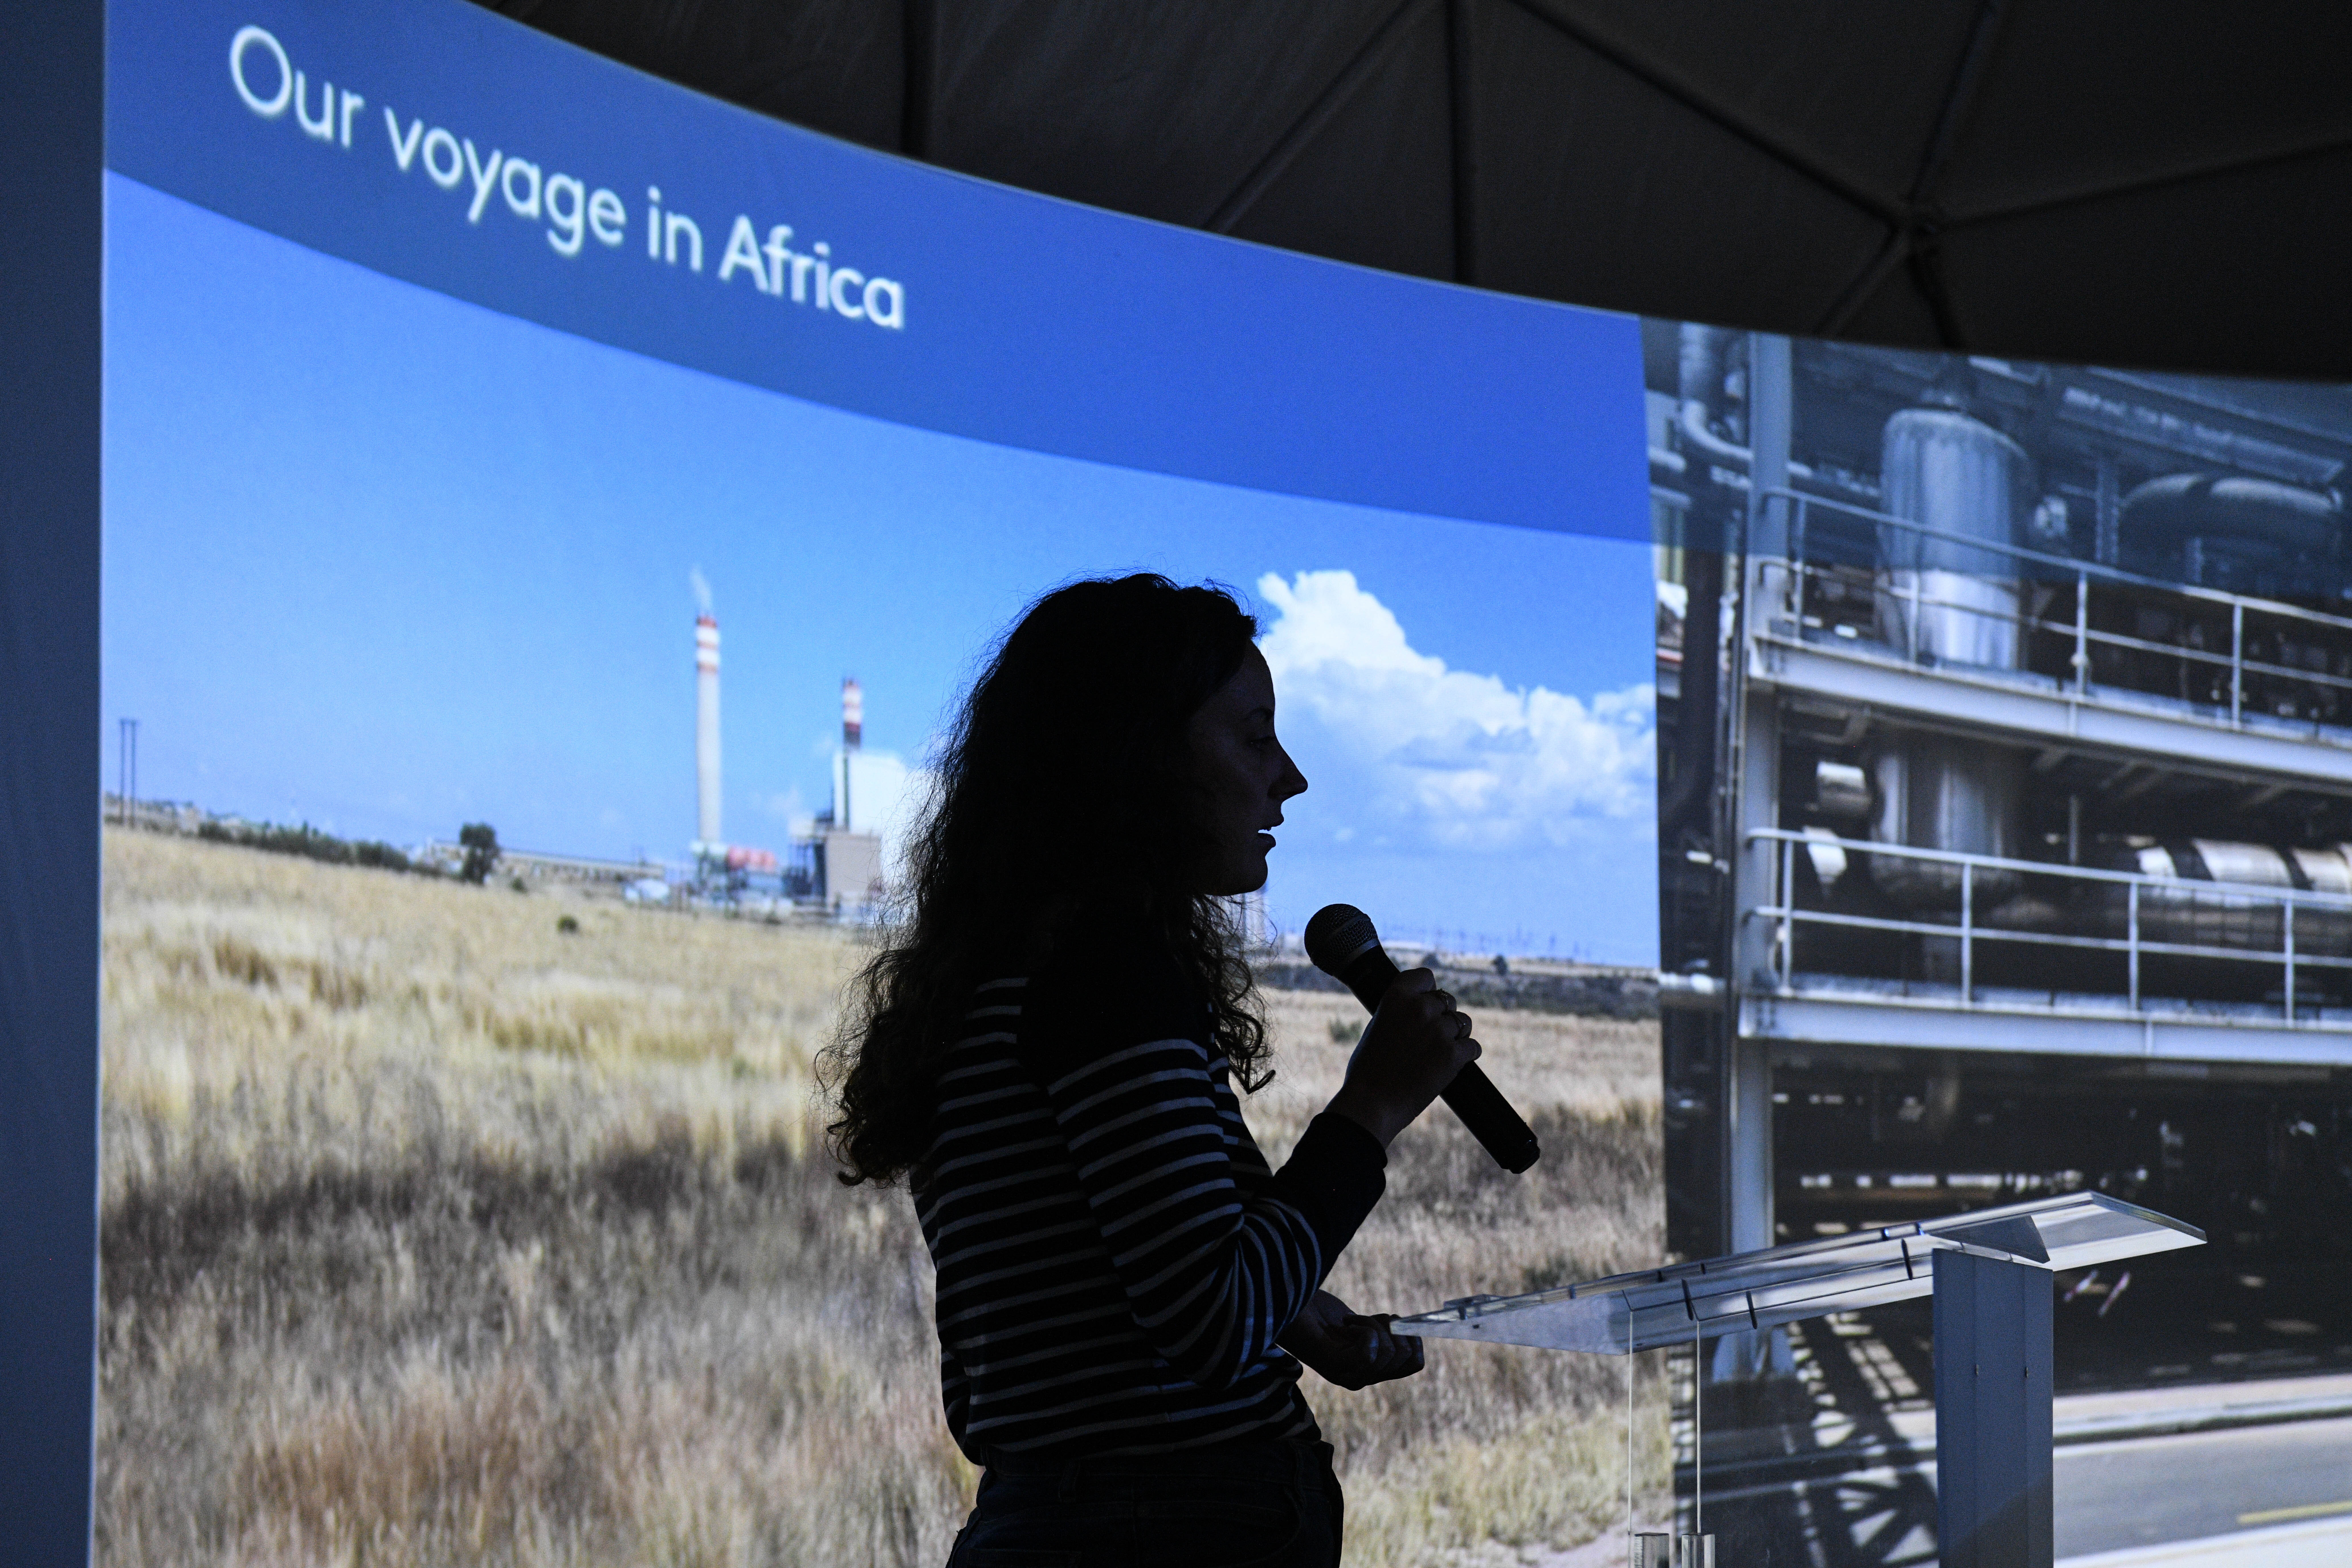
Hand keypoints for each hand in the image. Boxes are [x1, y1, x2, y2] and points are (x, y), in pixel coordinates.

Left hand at [1278, 1290, 1424, 1390]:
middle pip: (1406, 1358)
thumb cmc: (1318, 1311)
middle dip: (1395, 1329)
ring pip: (1391, 1353)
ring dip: (1376, 1325)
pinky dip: (1365, 1327)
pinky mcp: (1335, 1365)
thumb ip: (1382, 1332)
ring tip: (1351, 1321)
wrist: (1285, 1304)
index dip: (1412, 1336)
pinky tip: (1345, 1324)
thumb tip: (1412, 1328)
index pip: (1414, 1363)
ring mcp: (1348, 1374)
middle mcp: (1360, 1378)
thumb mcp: (1360, 1322)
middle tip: (1366, 1319)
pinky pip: (1372, 1350)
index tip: (1388, 1320)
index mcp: (1369, 1369)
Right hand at [1325, 968, 1480, 1147]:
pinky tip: (1452, 1063)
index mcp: (1396, 997)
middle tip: (1430, 1036)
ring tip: (1439, 1051)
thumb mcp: (1378, 1025)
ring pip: (1463, 1022)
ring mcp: (1439, 1031)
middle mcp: (1420, 1008)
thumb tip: (1420, 1006)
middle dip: (1442, 1016)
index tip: (1425, 1002)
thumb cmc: (1368, 1068)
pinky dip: (1466, 1054)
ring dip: (1456, 1034)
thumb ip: (1400, 1010)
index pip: (1426, 976)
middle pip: (1447, 1001)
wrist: (1371, 1103)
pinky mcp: (1453, 1055)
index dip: (1427, 990)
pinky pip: (1473, 1046)